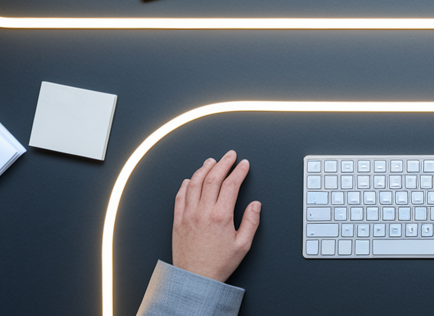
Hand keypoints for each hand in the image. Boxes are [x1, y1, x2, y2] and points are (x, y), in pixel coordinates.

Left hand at [172, 150, 260, 282]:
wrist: (195, 278)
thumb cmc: (218, 264)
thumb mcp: (243, 246)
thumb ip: (251, 222)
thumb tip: (255, 206)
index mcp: (221, 216)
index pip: (231, 185)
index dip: (239, 171)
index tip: (244, 165)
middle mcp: (203, 212)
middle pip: (213, 178)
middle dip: (223, 163)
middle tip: (230, 156)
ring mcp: (188, 214)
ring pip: (195, 183)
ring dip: (204, 169)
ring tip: (211, 161)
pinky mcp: (178, 220)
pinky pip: (180, 196)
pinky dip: (186, 184)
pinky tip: (191, 179)